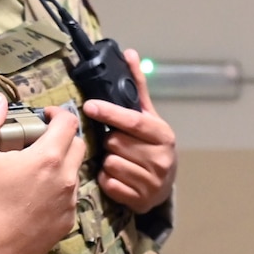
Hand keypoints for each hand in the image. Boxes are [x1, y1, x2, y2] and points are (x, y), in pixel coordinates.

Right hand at [0, 94, 83, 253]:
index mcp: (48, 158)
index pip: (69, 123)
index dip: (57, 113)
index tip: (43, 116)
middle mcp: (66, 179)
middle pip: (77, 146)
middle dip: (62, 138)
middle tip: (39, 142)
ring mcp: (69, 204)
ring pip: (74, 174)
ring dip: (61, 166)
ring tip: (35, 172)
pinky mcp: (66, 225)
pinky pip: (70, 200)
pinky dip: (58, 192)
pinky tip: (36, 198)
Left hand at [82, 49, 177, 214]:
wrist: (164, 185)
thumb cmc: (152, 146)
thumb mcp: (150, 117)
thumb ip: (138, 87)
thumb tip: (129, 53)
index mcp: (163, 135)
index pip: (132, 121)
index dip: (110, 113)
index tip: (89, 106)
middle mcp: (161, 158)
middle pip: (115, 143)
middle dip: (109, 142)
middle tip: (115, 144)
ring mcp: (151, 182)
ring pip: (110, 164)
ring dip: (107, 162)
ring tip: (119, 160)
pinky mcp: (139, 200)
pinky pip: (108, 184)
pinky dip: (107, 180)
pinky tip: (118, 177)